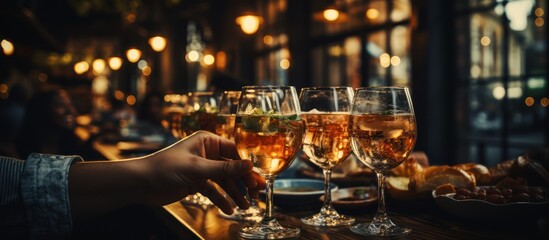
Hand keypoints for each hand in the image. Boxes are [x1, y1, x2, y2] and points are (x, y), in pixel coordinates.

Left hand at [143, 131, 264, 213]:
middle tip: (256, 193)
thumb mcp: (198, 169)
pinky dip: (221, 199)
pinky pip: (214, 190)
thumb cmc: (166, 168)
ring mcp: (202, 168)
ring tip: (246, 205)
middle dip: (244, 181)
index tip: (257, 179)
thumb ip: (225, 169)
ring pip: (224, 181)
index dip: (247, 165)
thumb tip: (250, 166)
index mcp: (207, 141)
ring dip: (234, 193)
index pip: (234, 151)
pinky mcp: (196, 182)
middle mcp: (207, 153)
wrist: (141, 183)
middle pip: (232, 167)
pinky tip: (229, 209)